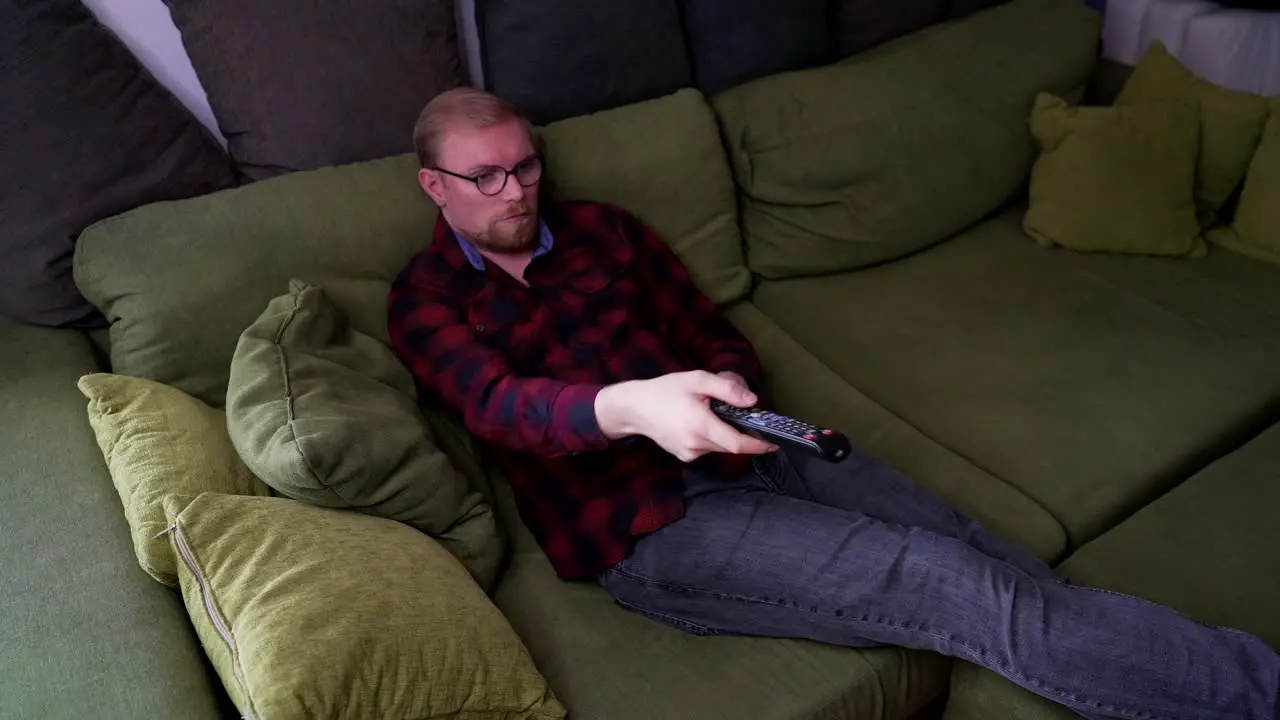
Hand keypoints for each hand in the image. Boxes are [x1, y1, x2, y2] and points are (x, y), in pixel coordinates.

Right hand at [595, 370, 778, 461]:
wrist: (634, 408)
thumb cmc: (664, 390)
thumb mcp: (696, 380)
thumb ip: (726, 389)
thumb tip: (753, 402)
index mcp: (700, 425)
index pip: (737, 443)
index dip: (758, 445)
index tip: (775, 443)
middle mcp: (695, 444)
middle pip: (731, 445)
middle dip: (742, 433)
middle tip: (740, 414)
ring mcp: (689, 453)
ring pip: (720, 447)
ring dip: (726, 434)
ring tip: (712, 413)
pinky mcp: (684, 456)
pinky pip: (707, 448)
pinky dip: (712, 437)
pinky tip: (700, 422)